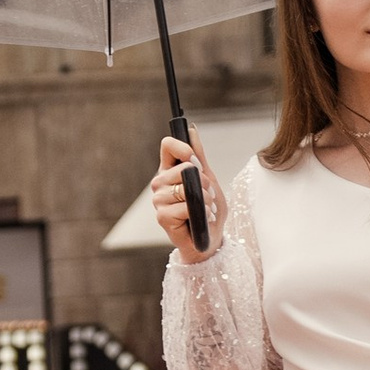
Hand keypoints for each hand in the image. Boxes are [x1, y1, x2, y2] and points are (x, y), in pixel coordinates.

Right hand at [149, 133, 219, 259]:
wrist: (210, 238)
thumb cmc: (208, 209)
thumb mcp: (208, 179)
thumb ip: (199, 156)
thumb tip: (191, 130)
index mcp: (169, 170)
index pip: (168, 145)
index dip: (183, 148)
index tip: (195, 160)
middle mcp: (160, 183)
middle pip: (183, 167)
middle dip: (203, 181)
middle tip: (207, 194)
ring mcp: (159, 199)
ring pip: (185, 188)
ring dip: (204, 199)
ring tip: (206, 208)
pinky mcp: (162, 216)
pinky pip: (184, 206)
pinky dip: (198, 213)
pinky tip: (199, 219)